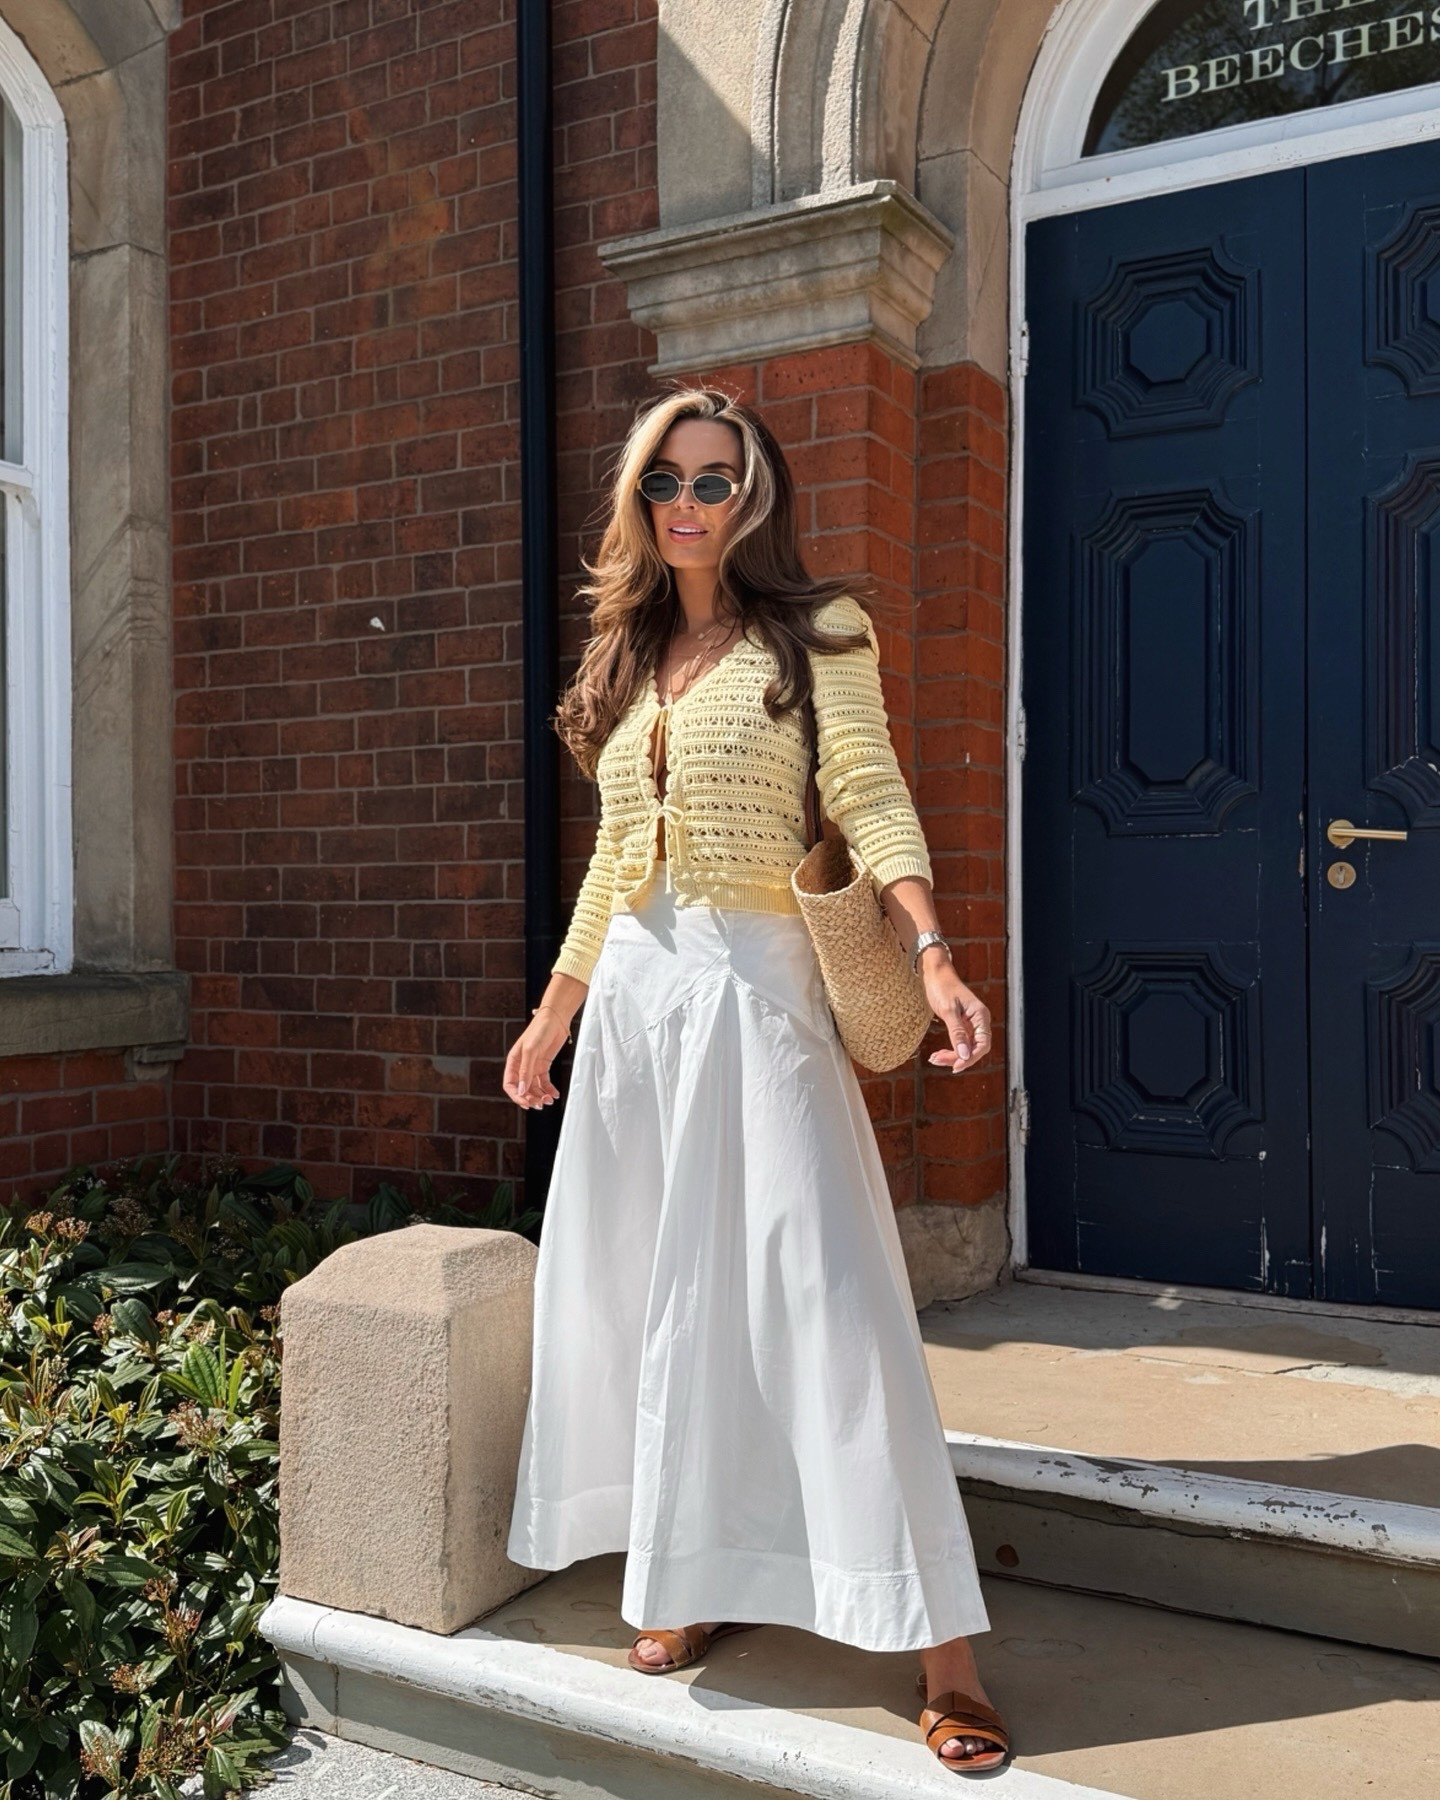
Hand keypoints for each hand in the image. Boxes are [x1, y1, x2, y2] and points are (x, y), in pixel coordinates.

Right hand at [503, 1008, 572, 1109]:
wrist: (556, 1019)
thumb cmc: (540, 1030)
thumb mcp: (530, 1051)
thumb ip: (525, 1072)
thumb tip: (521, 1090)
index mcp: (513, 1061)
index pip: (510, 1084)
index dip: (516, 1096)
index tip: (527, 1103)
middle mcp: (522, 1066)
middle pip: (522, 1088)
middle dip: (530, 1098)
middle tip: (540, 1104)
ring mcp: (533, 1066)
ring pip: (534, 1087)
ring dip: (540, 1096)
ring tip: (549, 1100)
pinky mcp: (544, 1066)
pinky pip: (544, 1082)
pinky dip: (549, 1089)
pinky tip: (554, 1094)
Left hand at [919, 952, 990, 1073]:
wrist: (936, 973)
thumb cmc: (942, 987)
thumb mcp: (948, 1010)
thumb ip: (957, 1033)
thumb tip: (964, 1055)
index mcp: (981, 1016)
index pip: (983, 1044)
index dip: (971, 1058)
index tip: (955, 1066)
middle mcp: (979, 1021)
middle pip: (975, 1049)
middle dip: (958, 1058)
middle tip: (936, 1060)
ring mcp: (972, 1023)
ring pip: (967, 1047)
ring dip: (952, 1056)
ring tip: (934, 1058)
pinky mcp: (963, 1024)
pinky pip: (961, 1042)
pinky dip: (950, 1049)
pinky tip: (938, 1053)